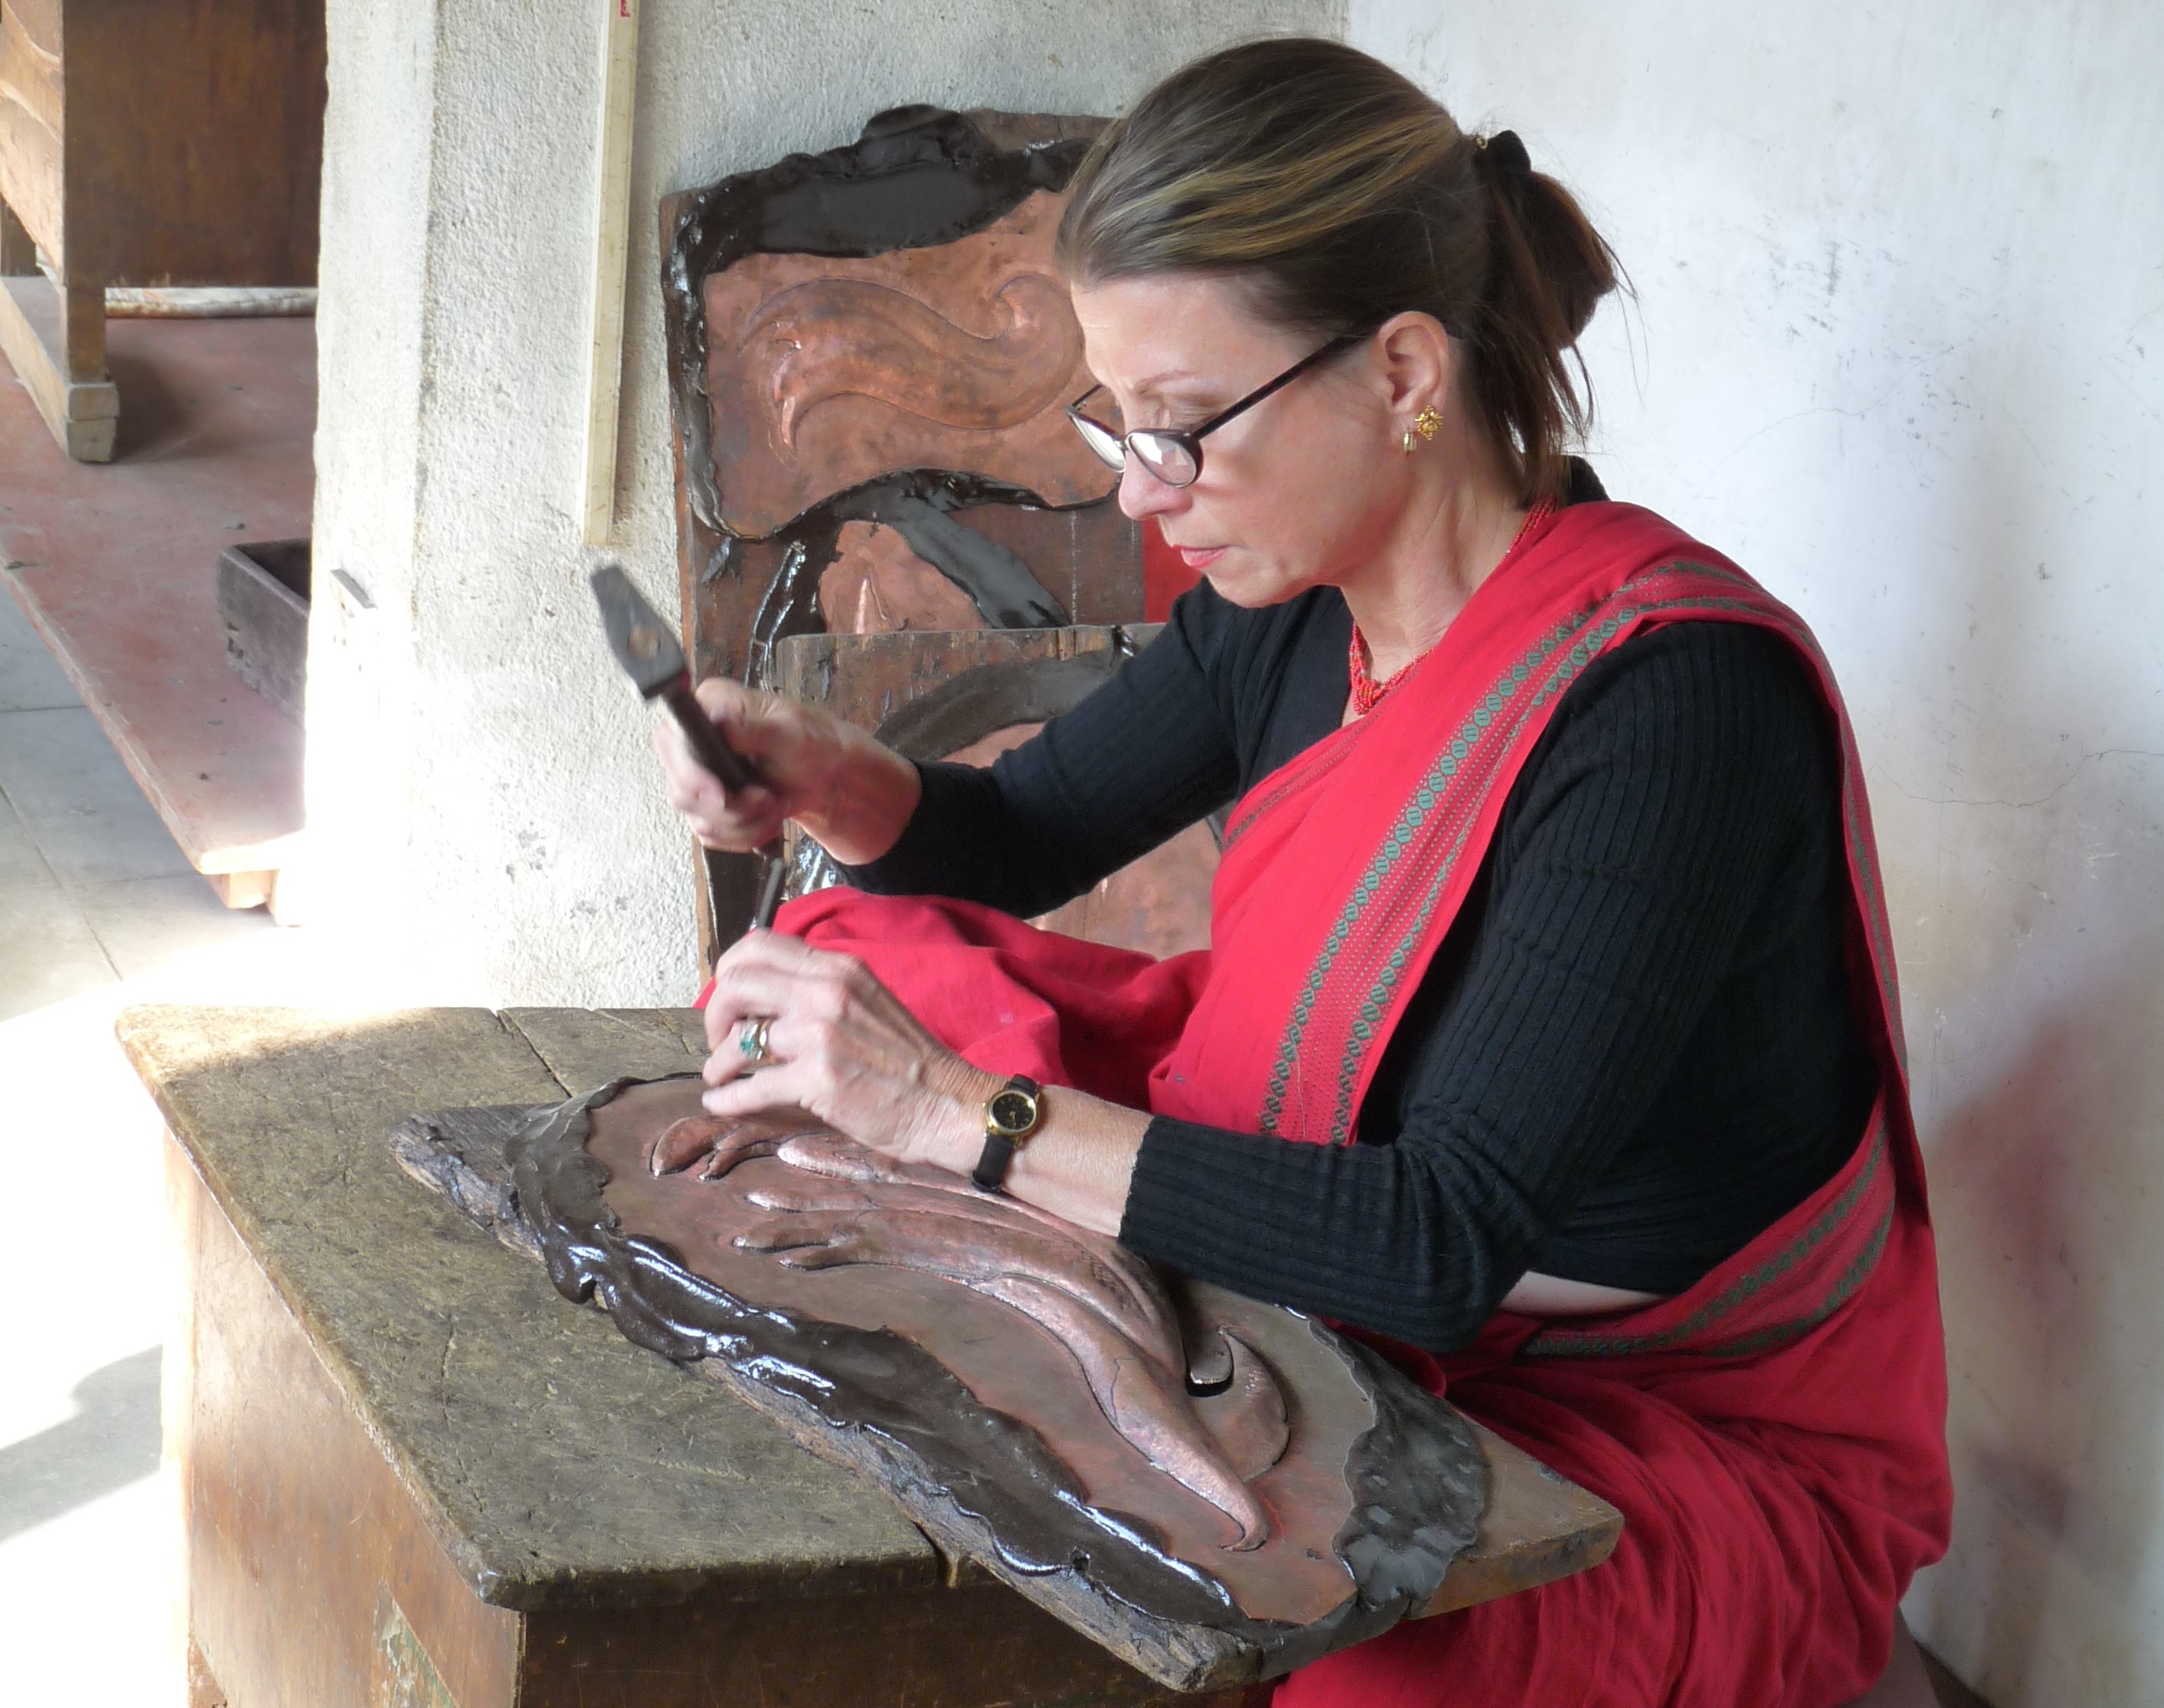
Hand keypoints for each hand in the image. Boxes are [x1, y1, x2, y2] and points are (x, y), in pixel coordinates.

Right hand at [653, 678, 920, 863]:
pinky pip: (712, 835)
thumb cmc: (813, 744)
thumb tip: (717, 719)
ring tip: (775, 805)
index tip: (721, 795)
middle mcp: (694, 741)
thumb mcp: (789, 731)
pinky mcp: (707, 805)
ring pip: (698, 820)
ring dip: (744, 823)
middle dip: (730, 807)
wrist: (827, 777)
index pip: (670, 743)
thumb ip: (751, 727)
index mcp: (709, 706)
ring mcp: (698, 776)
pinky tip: (768, 819)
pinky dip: (746, 835)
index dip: (689, 775)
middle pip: (681, 791)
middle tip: (767, 800)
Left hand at [698, 928, 999, 1171]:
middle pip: (737, 983)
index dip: (729, 972)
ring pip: (739, 1039)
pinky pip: (751, 1087)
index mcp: (838, 969)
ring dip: (718, 1062)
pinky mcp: (818, 1079)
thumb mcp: (866, 1002)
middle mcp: (826, 992)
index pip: (759, 945)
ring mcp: (821, 1035)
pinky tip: (720, 1104)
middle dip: (715, 1015)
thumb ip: (820, 991)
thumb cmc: (906, 1060)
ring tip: (720, 1076)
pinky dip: (727, 1099)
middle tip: (719, 1039)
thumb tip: (763, 999)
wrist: (946, 1103)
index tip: (730, 1001)